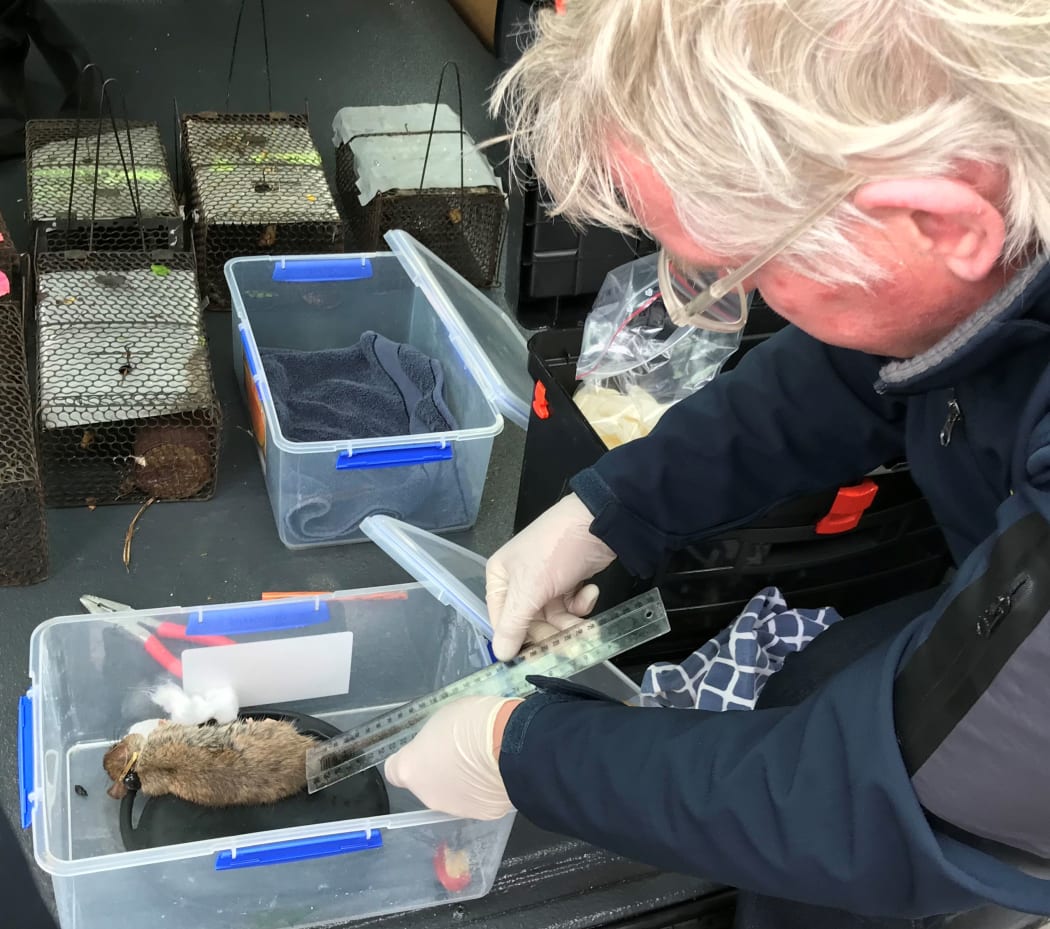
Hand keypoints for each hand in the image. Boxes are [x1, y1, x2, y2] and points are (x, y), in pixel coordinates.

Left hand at [384, 696, 520, 819]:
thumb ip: (434, 739)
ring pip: (452, 796)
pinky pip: (478, 801)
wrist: (511, 746)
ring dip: (462, 783)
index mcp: (411, 768)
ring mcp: (455, 808)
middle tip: (461, 751)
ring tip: (484, 761)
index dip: (410, 758)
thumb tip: (441, 746)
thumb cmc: (472, 721)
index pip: (394, 770)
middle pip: (427, 784)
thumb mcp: (443, 717)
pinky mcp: (483, 814)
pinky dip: (484, 791)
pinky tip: (497, 773)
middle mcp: (427, 795)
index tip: (425, 748)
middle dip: (439, 770)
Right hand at [486, 494, 615, 660]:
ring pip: (553, 617)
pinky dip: (580, 603)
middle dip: (552, 633)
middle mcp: (519, 580)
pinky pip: (569, 604)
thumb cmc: (556, 551)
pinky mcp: (568, 580)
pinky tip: (590, 592)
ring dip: (570, 622)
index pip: (502, 621)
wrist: (598, 523)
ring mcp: (545, 581)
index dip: (519, 640)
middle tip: (571, 646)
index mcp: (501, 578)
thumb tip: (499, 654)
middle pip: (531, 622)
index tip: (536, 658)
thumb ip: (513, 624)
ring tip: (586, 627)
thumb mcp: (530, 588)